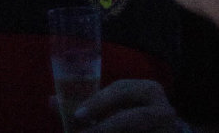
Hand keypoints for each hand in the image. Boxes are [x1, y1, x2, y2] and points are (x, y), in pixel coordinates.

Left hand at [70, 78, 187, 130]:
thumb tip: (51, 101)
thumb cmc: (131, 119)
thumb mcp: (112, 108)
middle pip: (129, 119)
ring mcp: (166, 131)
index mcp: (149, 90)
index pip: (121, 90)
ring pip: (132, 130)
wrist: (155, 132)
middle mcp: (163, 110)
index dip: (98, 102)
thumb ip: (86, 106)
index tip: (78, 116)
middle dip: (103, 128)